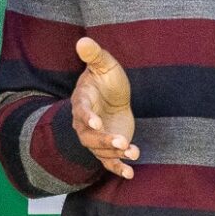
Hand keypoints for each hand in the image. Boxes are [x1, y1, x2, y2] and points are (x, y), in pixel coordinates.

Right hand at [67, 36, 137, 179]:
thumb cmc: (106, 80)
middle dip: (104, 141)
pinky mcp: (106, 147)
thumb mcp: (104, 64)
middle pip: (89, 137)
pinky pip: (109, 161)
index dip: (87, 118)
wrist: (112, 98)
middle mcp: (85, 123)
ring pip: (100, 150)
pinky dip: (118, 168)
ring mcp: (95, 137)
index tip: (96, 123)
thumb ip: (94, 55)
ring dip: (116, 154)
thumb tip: (83, 41)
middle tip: (121, 142)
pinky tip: (130, 174)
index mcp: (82, 101)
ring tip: (133, 152)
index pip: (81, 111)